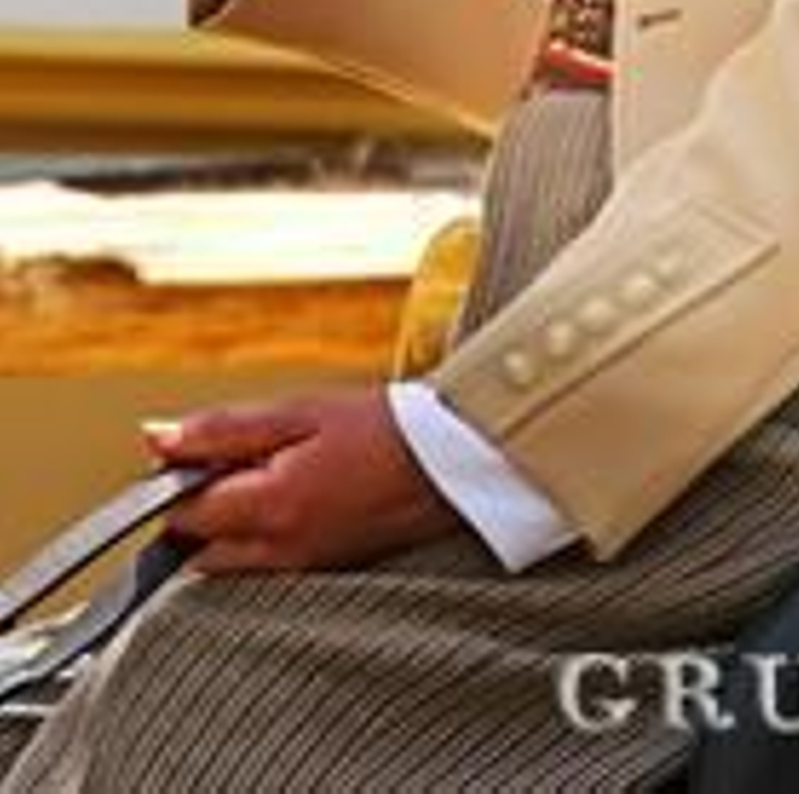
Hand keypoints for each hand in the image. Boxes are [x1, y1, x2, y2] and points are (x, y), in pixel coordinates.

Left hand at [146, 389, 461, 572]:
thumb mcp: (301, 411)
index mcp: (271, 507)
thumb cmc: (385, 429)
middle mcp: (279, 554)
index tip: (196, 452)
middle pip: (197, 551)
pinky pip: (262, 569)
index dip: (175, 482)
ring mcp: (299, 571)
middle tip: (234, 464)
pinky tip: (292, 499)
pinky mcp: (318, 575)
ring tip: (267, 477)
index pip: (182, 516)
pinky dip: (258, 540)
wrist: (455, 463)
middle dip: (198, 512)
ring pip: (227, 565)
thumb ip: (223, 430)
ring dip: (226, 528)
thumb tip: (155, 439)